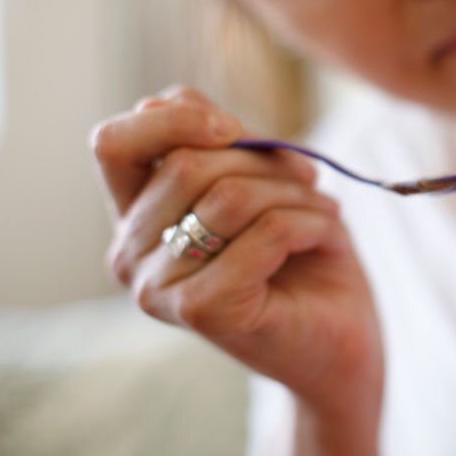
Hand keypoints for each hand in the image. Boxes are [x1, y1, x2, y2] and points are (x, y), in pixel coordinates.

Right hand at [90, 86, 382, 417]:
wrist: (342, 341)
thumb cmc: (303, 256)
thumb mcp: (261, 180)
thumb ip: (221, 144)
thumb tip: (202, 114)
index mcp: (135, 218)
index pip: (113, 143)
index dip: (173, 119)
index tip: (234, 129)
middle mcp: (130, 256)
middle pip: (187, 163)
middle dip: (265, 161)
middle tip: (308, 181)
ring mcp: (159, 290)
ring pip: (230, 195)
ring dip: (295, 194)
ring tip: (322, 212)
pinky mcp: (203, 311)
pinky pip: (266, 232)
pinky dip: (311, 223)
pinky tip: (324, 237)